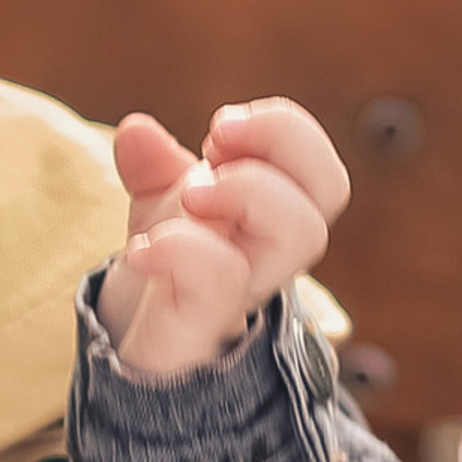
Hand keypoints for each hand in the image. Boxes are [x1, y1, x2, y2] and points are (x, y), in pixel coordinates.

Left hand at [96, 98, 349, 380]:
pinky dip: (180, 251)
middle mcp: (269, 260)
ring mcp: (240, 296)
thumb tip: (136, 131)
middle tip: (210, 152)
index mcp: (273, 220)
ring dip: (247, 191)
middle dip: (272, 152)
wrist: (138, 336)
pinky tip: (143, 249)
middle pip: (326, 200)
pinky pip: (216, 289)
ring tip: (190, 196)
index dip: (286, 134)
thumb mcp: (161, 202)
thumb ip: (153, 163)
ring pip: (299, 238)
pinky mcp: (197, 329)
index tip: (221, 126)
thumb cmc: (171, 263)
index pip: (324, 178)